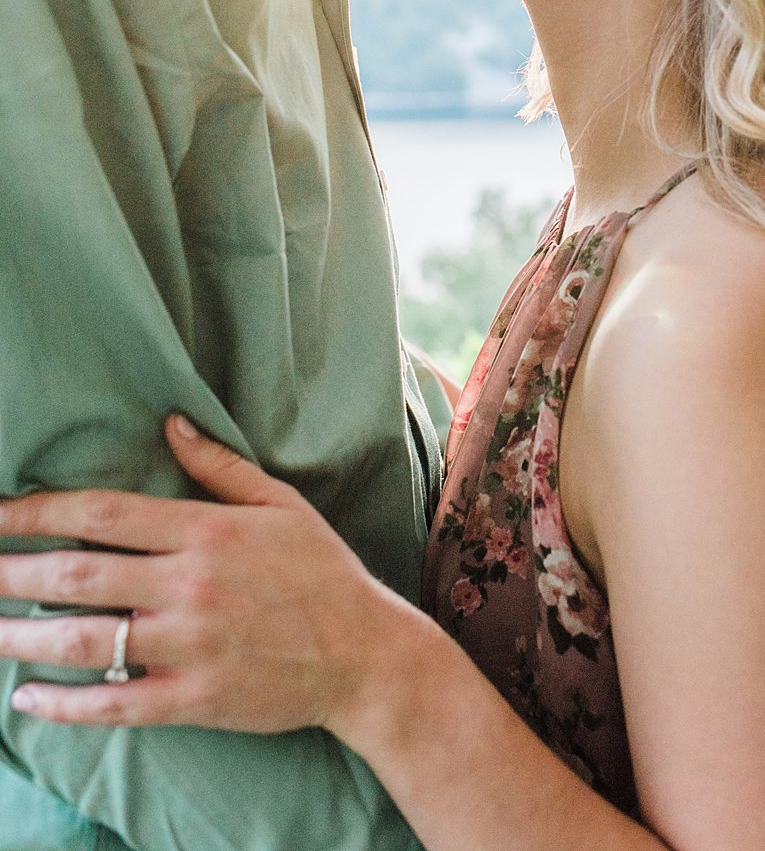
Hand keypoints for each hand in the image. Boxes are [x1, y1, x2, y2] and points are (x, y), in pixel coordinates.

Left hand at [0, 416, 393, 734]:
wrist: (365, 655)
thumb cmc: (322, 572)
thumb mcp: (281, 504)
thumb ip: (219, 466)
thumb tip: (169, 423)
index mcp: (208, 532)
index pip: (105, 515)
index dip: (43, 511)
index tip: (0, 512)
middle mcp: (191, 586)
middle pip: (81, 576)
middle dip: (14, 571)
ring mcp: (189, 647)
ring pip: (86, 642)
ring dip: (21, 637)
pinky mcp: (194, 701)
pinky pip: (114, 706)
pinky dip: (64, 706)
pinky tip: (27, 699)